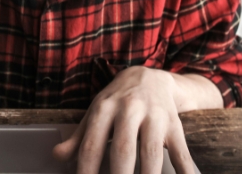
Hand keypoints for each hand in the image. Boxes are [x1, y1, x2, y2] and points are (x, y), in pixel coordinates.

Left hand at [53, 66, 210, 173]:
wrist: (150, 77)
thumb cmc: (117, 102)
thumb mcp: (95, 113)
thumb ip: (78, 138)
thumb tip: (57, 157)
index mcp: (104, 108)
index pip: (92, 144)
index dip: (86, 169)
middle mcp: (129, 109)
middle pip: (123, 149)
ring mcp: (155, 117)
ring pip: (151, 152)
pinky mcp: (175, 125)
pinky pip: (181, 151)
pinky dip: (184, 170)